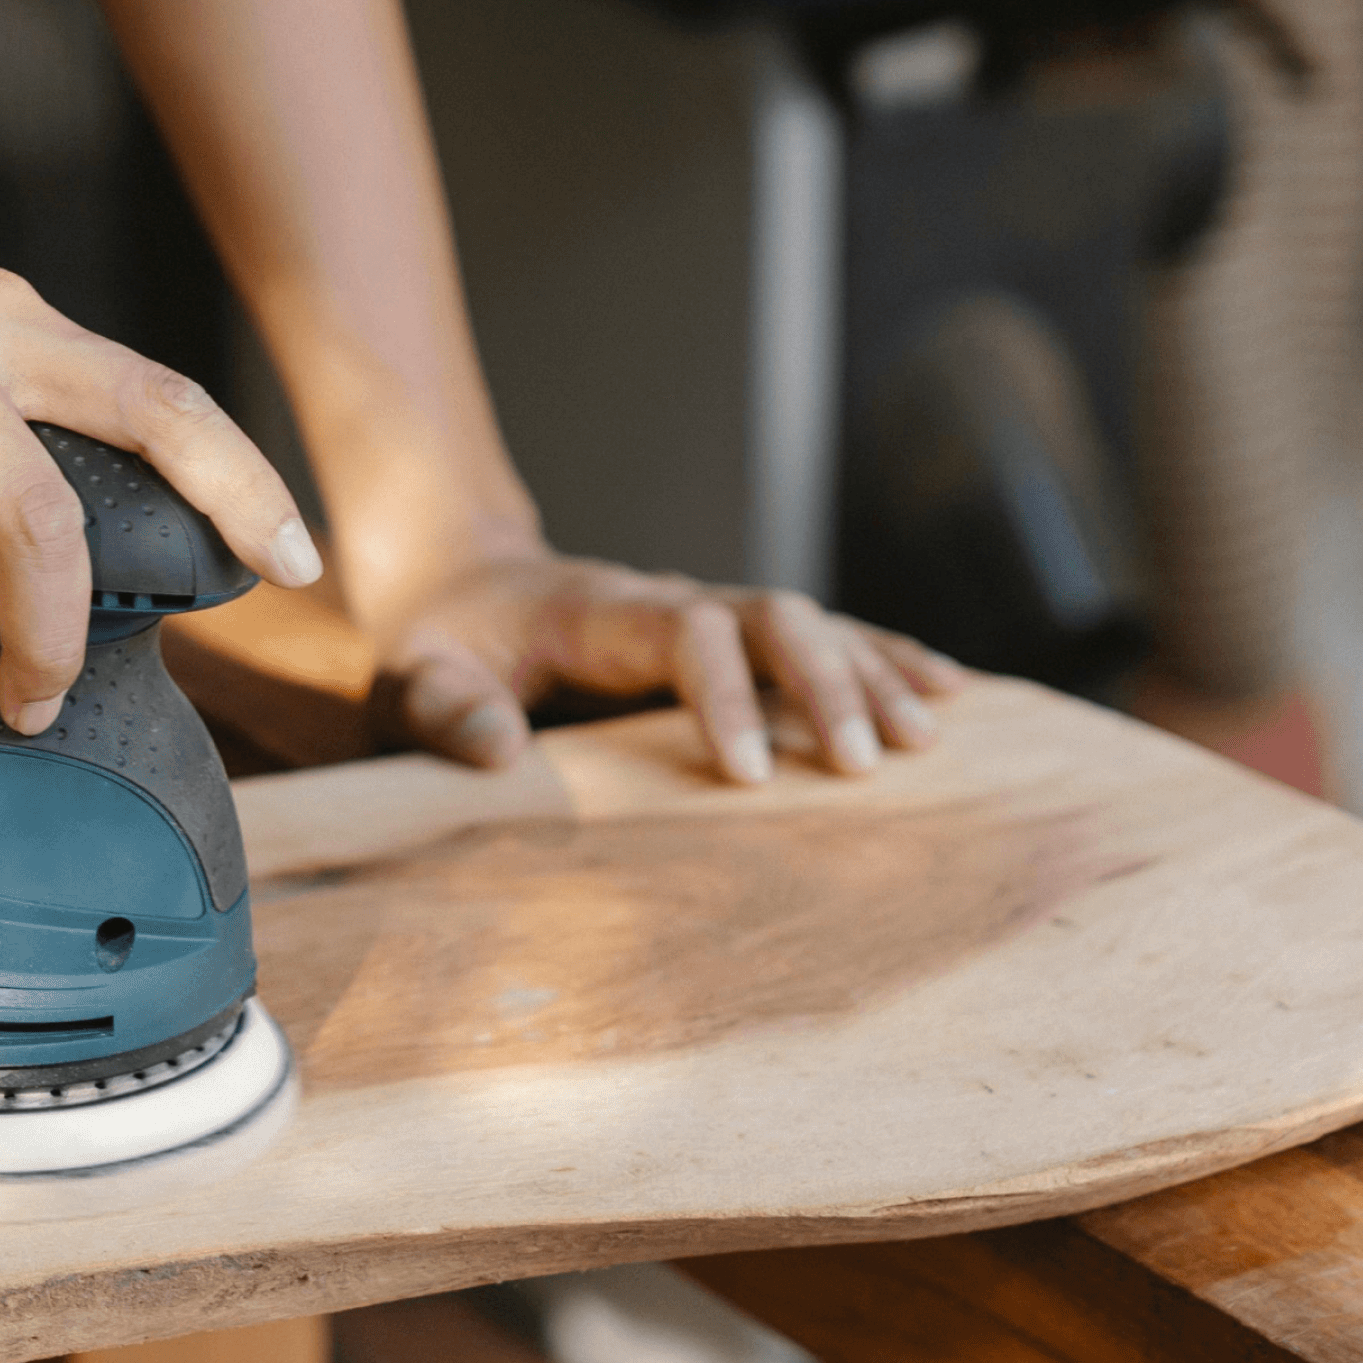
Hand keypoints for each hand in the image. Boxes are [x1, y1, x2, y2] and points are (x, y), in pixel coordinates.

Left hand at [365, 540, 965, 783]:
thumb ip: (443, 709)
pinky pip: (824, 638)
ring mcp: (711, 615)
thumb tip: (499, 753)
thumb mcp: (413, 677)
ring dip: (870, 677)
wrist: (464, 589)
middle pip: (773, 616)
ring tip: (925, 741)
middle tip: (865, 764)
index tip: (745, 773)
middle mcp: (674, 600)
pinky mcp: (734, 641)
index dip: (724, 692)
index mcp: (603, 610)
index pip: (687, 632)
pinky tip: (948, 695)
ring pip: (812, 625)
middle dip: (824, 682)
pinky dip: (884, 661)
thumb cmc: (443, 644)